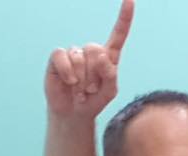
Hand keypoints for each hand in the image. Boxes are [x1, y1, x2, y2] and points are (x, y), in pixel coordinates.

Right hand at [45, 0, 133, 117]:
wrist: (74, 112)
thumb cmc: (94, 100)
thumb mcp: (110, 91)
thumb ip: (111, 74)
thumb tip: (101, 55)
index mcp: (109, 56)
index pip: (118, 34)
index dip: (124, 17)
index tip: (130, 0)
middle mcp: (91, 51)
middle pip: (96, 49)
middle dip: (94, 74)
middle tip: (91, 89)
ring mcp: (74, 53)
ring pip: (80, 57)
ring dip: (81, 78)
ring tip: (80, 89)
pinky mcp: (58, 57)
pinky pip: (63, 57)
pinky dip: (67, 72)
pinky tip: (69, 82)